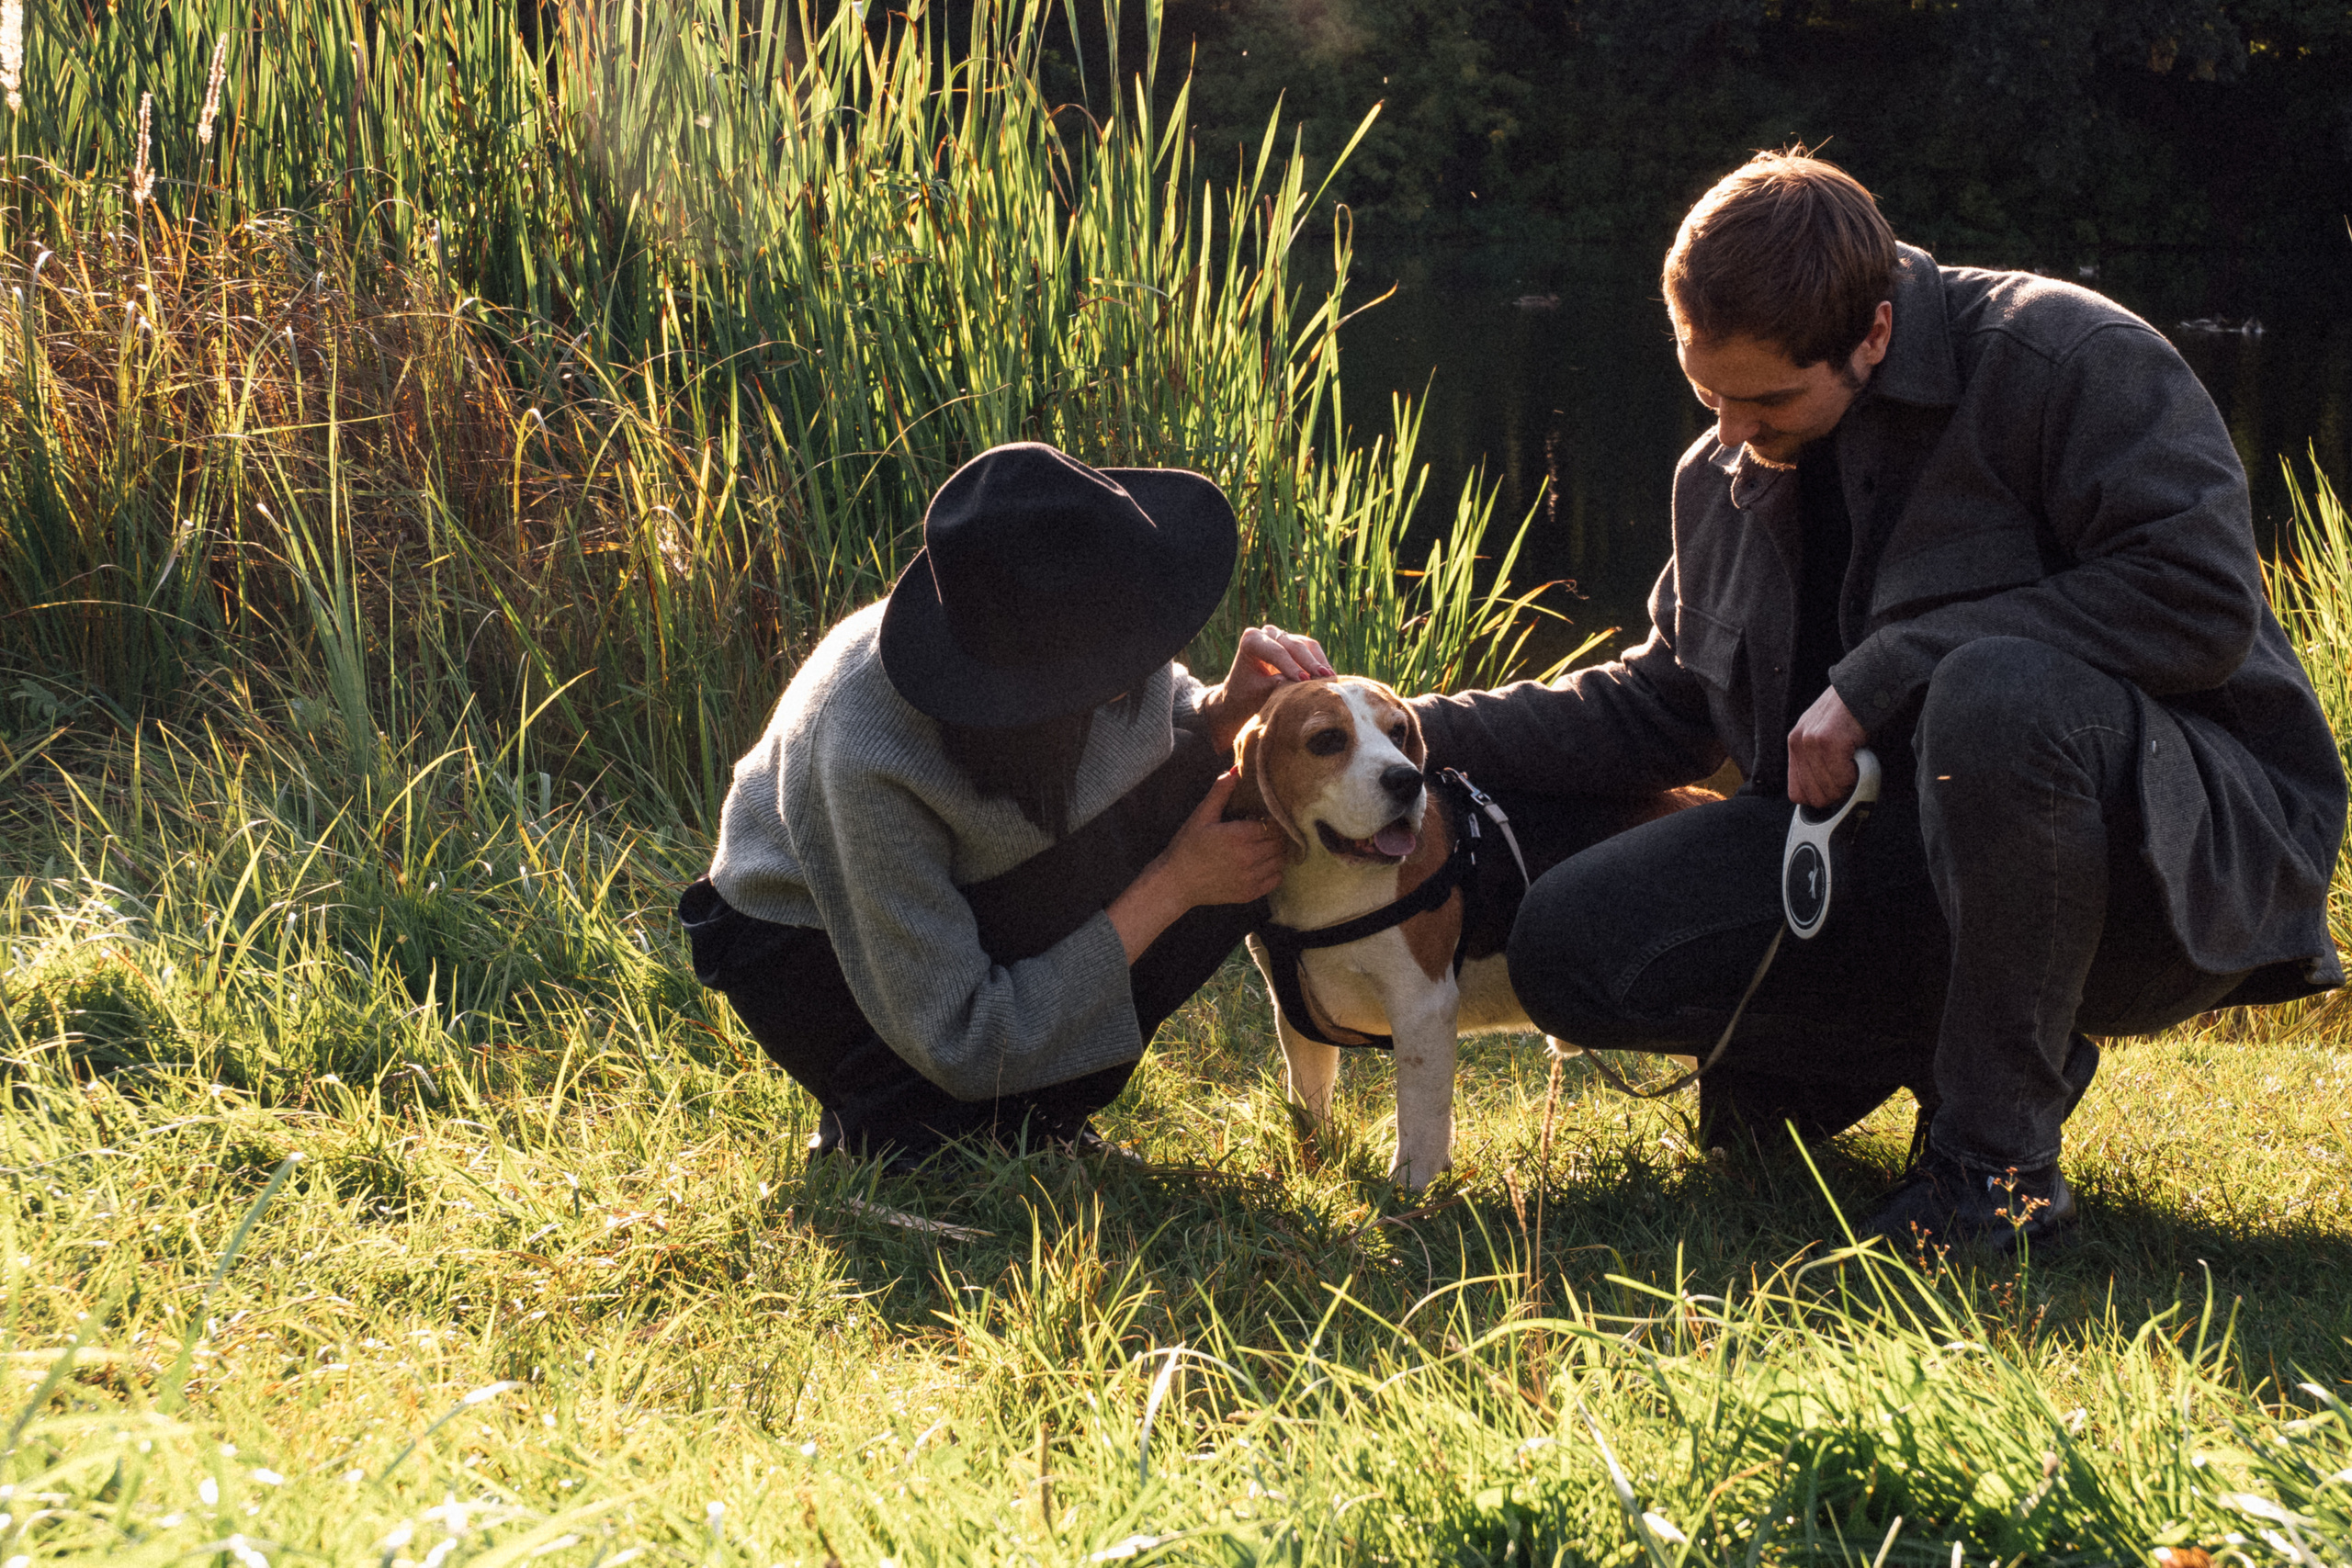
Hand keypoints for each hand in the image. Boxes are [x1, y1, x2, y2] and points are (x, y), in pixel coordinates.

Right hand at [1106, 771, 1287, 960]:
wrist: (1176, 882)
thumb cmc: (1187, 847)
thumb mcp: (1201, 816)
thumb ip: (1220, 792)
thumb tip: (1235, 770)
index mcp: (1240, 836)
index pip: (1273, 824)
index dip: (1271, 819)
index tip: (1264, 816)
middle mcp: (1250, 857)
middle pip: (1279, 842)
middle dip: (1275, 834)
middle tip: (1265, 830)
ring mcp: (1251, 878)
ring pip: (1280, 860)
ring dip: (1276, 852)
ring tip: (1264, 846)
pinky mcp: (1249, 893)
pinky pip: (1275, 880)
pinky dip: (1274, 871)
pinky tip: (1262, 864)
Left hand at [1201, 625, 1334, 749]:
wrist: (1243, 697)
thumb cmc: (1247, 696)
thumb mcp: (1259, 693)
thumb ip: (1277, 685)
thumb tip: (1301, 682)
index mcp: (1251, 641)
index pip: (1276, 651)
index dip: (1291, 666)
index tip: (1303, 680)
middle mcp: (1266, 633)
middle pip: (1293, 645)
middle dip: (1309, 663)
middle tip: (1323, 678)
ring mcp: (1282, 636)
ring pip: (1306, 644)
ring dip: (1319, 662)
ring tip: (1329, 678)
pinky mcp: (1295, 643)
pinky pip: (1312, 649)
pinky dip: (1321, 662)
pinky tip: (1330, 676)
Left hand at [1786, 685, 1867, 807]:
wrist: (1865, 685)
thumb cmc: (1850, 714)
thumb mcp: (1823, 735)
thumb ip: (1818, 761)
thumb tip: (1826, 795)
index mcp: (1795, 744)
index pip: (1797, 793)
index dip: (1820, 797)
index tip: (1837, 790)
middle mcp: (1798, 742)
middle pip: (1814, 797)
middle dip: (1838, 794)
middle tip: (1852, 776)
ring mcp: (1811, 741)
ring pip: (1830, 790)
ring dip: (1849, 784)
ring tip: (1857, 763)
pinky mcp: (1828, 741)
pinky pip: (1843, 778)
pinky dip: (1857, 776)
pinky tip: (1861, 758)